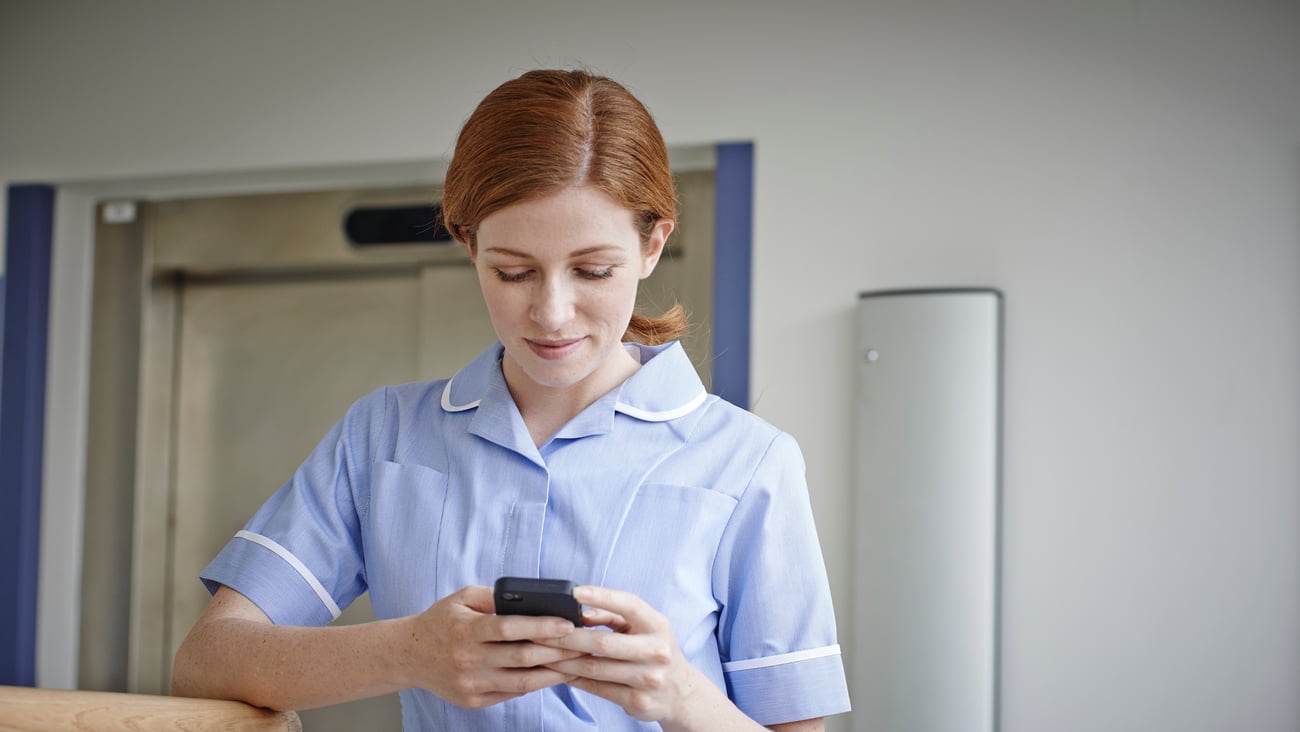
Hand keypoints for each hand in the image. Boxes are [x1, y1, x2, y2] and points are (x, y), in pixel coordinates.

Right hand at [403, 585, 585, 707]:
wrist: (408, 655)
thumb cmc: (442, 621)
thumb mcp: (461, 598)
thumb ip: (494, 596)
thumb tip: (532, 598)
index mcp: (465, 630)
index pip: (509, 628)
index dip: (541, 626)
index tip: (568, 624)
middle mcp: (468, 659)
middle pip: (521, 657)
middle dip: (557, 651)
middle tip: (583, 644)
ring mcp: (471, 684)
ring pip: (521, 682)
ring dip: (553, 673)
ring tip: (576, 663)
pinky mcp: (474, 701)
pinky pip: (511, 693)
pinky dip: (535, 684)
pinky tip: (552, 674)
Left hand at [535, 585, 715, 723]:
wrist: (681, 693)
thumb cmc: (653, 650)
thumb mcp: (643, 628)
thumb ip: (614, 616)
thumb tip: (579, 611)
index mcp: (658, 625)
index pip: (630, 605)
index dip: (602, 597)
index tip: (574, 592)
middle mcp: (657, 651)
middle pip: (603, 642)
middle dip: (567, 636)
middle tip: (539, 630)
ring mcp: (648, 679)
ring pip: (595, 668)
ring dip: (563, 660)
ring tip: (540, 652)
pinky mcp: (637, 701)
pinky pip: (597, 688)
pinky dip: (573, 678)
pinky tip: (556, 671)